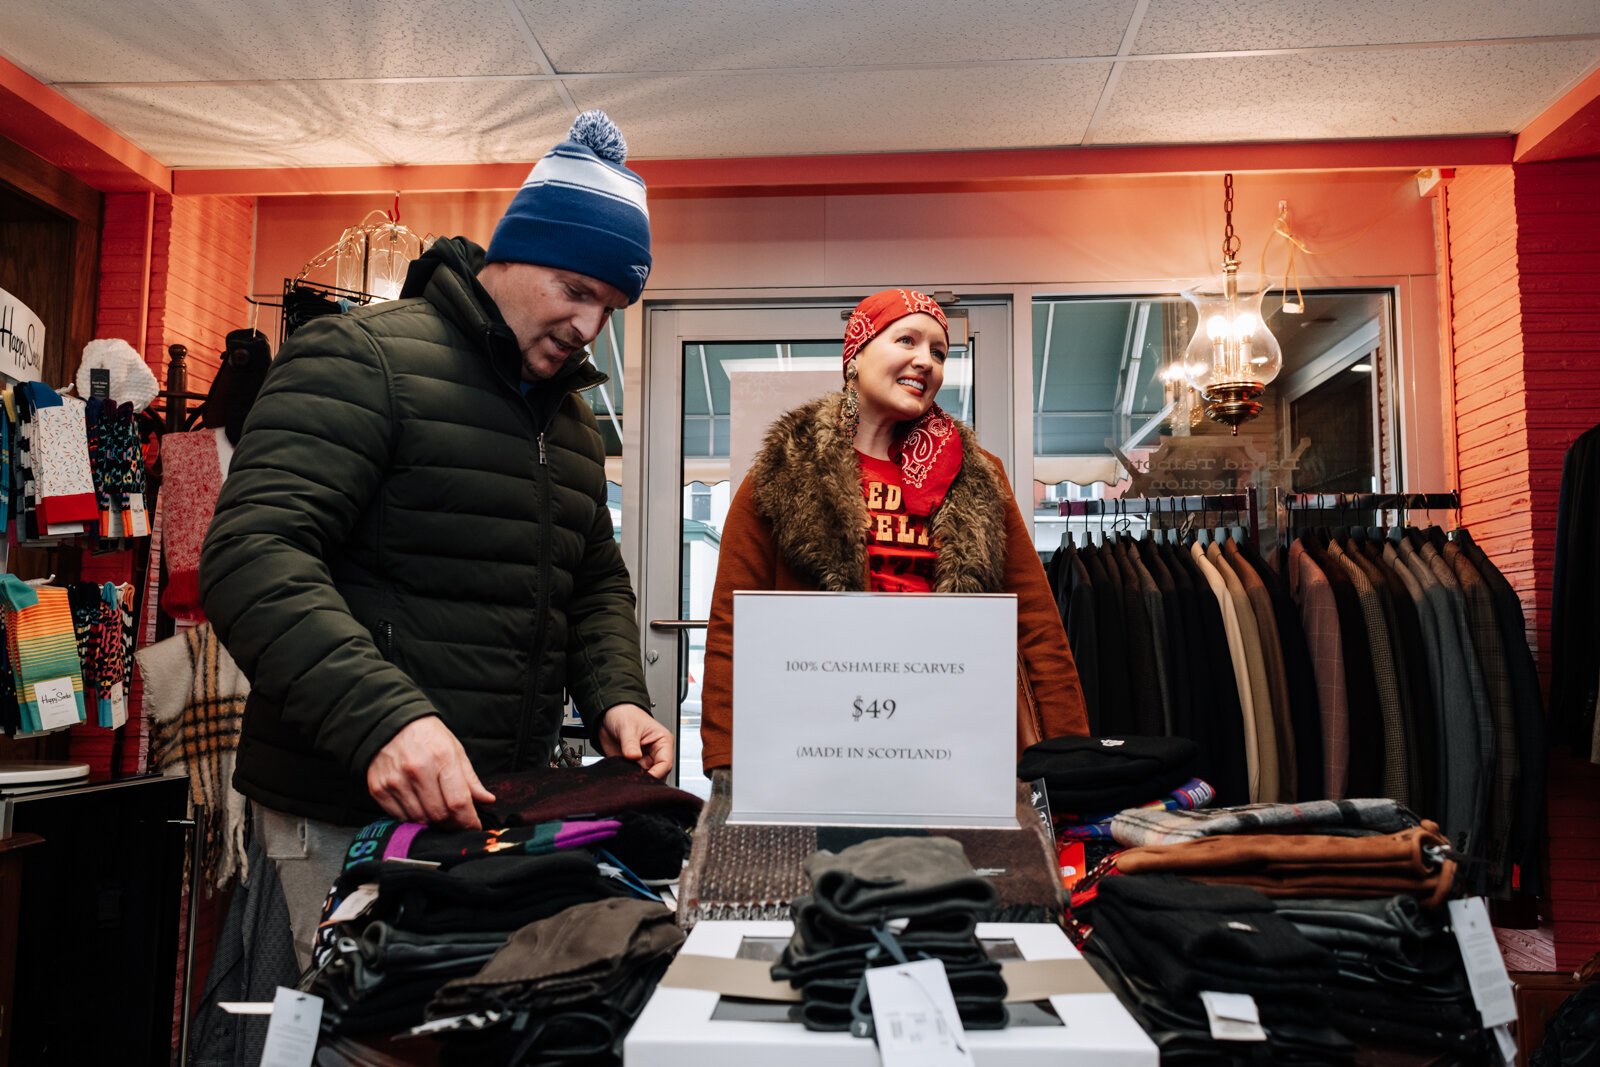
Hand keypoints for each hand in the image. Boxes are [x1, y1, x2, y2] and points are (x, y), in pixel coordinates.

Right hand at [366, 716, 495, 828]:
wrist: (390, 723)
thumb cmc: (428, 737)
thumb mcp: (455, 750)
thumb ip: (470, 779)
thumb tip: (488, 800)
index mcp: (442, 758)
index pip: (458, 802)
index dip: (468, 821)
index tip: (474, 828)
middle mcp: (417, 770)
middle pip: (438, 814)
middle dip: (452, 825)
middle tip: (457, 824)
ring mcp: (395, 780)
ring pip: (418, 819)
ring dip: (431, 823)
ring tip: (438, 816)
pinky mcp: (378, 788)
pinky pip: (399, 817)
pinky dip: (411, 820)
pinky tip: (419, 810)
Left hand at [598, 703, 674, 779]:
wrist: (608, 715)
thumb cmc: (625, 714)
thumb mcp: (628, 727)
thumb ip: (630, 744)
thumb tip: (634, 757)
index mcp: (662, 741)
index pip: (666, 763)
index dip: (656, 773)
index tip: (644, 778)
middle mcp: (654, 753)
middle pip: (657, 774)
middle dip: (646, 778)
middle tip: (633, 778)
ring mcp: (642, 761)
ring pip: (644, 778)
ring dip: (635, 779)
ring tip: (625, 773)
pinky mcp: (631, 766)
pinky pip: (632, 777)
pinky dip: (627, 778)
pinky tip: (621, 774)